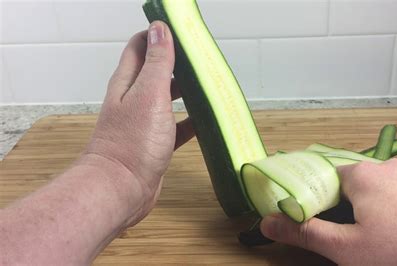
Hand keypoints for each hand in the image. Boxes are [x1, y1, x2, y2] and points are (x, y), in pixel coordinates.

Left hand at [81, 21, 193, 225]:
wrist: (121, 190)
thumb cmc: (133, 141)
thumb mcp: (149, 94)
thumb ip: (156, 62)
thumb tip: (159, 28)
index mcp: (128, 82)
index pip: (140, 47)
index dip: (158, 35)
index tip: (183, 33)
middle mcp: (133, 99)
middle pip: (155, 71)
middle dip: (177, 63)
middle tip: (202, 59)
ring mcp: (144, 123)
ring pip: (167, 99)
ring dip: (185, 91)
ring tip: (208, 85)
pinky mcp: (155, 143)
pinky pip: (175, 126)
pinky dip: (190, 121)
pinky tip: (206, 121)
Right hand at [260, 159, 396, 264]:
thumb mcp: (348, 249)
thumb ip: (306, 233)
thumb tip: (268, 223)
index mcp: (359, 175)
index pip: (324, 182)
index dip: (321, 206)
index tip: (326, 227)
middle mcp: (386, 166)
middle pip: (355, 187)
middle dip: (353, 213)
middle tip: (363, 241)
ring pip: (384, 192)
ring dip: (381, 212)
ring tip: (394, 240)